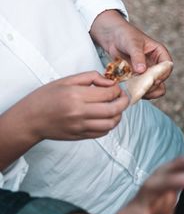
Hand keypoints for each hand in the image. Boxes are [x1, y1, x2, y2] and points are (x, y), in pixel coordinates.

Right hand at [5, 71, 128, 141]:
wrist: (29, 120)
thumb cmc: (46, 97)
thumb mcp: (66, 81)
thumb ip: (91, 77)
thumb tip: (110, 82)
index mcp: (76, 95)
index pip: (108, 94)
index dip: (117, 89)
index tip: (116, 87)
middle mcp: (79, 112)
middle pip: (114, 110)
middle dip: (124, 102)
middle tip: (122, 97)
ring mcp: (80, 126)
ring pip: (111, 124)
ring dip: (119, 115)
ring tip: (115, 107)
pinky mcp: (79, 136)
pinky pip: (102, 133)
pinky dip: (109, 125)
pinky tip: (106, 117)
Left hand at [90, 10, 171, 99]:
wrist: (111, 37)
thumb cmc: (125, 35)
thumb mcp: (132, 44)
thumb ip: (138, 57)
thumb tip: (142, 70)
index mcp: (159, 53)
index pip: (167, 66)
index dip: (163, 74)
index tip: (153, 79)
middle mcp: (155, 64)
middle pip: (161, 79)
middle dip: (153, 85)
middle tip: (143, 88)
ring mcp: (146, 72)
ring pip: (152, 86)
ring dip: (146, 91)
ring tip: (137, 92)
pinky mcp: (136, 77)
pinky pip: (140, 87)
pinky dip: (136, 91)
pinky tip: (130, 92)